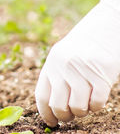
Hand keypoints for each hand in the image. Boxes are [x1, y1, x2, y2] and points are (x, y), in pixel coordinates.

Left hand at [35, 0, 119, 126]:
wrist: (105, 25)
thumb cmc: (82, 46)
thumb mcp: (62, 56)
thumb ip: (55, 75)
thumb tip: (51, 107)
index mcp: (51, 63)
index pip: (42, 96)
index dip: (45, 113)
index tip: (51, 123)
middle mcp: (64, 67)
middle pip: (58, 105)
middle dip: (64, 116)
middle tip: (70, 117)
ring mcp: (82, 70)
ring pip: (78, 106)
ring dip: (82, 112)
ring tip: (84, 106)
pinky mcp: (102, 73)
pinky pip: (96, 102)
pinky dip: (96, 107)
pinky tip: (96, 101)